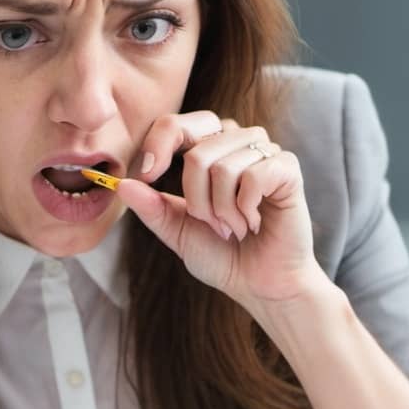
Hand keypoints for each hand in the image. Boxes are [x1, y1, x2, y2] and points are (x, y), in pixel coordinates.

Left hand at [117, 110, 324, 307]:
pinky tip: (254, 222)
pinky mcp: (287, 168)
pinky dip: (246, 209)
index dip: (157, 146)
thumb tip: (121, 183)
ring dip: (222, 210)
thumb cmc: (222, 255)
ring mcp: (263, 151)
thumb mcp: (176, 231)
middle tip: (209, 223)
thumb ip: (151, 207)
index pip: (175, 124)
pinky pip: (254, 175)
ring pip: (222, 167)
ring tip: (235, 227)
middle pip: (198, 150)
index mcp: (206, 148)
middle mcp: (235, 141)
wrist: (260, 284)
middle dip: (195, 196)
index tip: (148, 175)